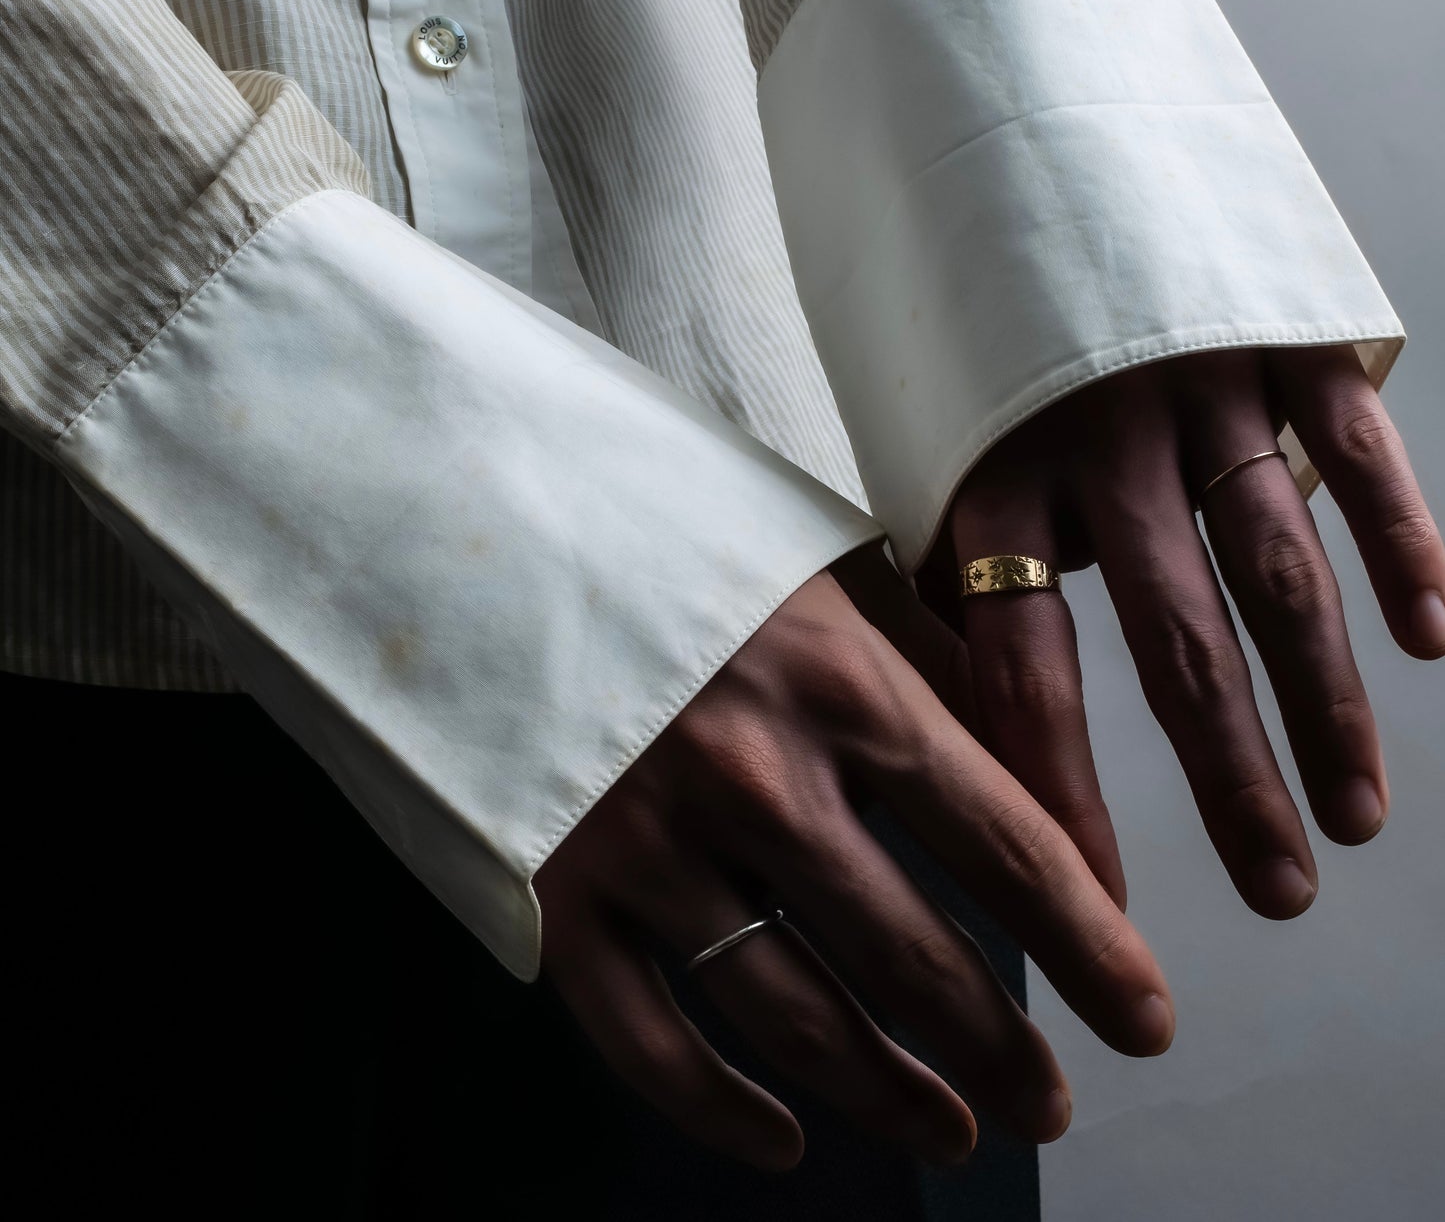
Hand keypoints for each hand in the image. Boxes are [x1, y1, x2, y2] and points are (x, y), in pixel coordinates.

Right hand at [535, 557, 1172, 1170]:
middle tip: (1049, 1102)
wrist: (485, 527)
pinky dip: (722, 1111)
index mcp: (843, 684)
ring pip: (796, 1018)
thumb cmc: (675, 542)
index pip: (1004, 846)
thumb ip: (931, 656)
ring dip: (891, 1094)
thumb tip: (1031, 750)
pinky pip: (651, 1043)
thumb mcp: (822, 566)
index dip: (1090, 948)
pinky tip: (783, 1138)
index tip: (1145, 1020)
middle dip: (1000, 1044)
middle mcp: (759, 778)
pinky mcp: (561, 897)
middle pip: (914, 957)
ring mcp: (654, 847)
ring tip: (952, 1133)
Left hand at [918, 343, 1443, 918]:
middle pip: (1173, 641)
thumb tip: (969, 695)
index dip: (1061, 795)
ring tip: (1357, 814)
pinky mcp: (1277, 334)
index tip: (1096, 909)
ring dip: (1325, 700)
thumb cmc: (978, 320)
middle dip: (1231, 780)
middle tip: (1279, 892)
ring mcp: (1196, 386)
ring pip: (1277, 569)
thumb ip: (963, 551)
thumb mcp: (936, 428)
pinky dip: (1404, 540)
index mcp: (993, 476)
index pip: (1025, 669)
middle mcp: (1096, 443)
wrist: (1028, 137)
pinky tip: (1435, 636)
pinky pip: (1351, 452)